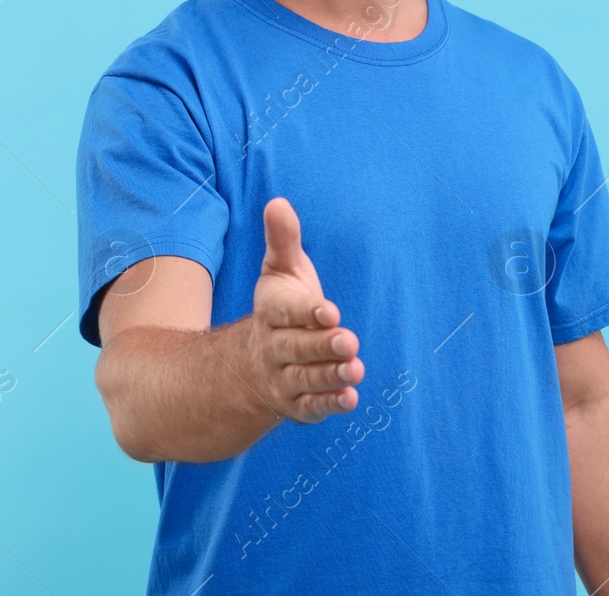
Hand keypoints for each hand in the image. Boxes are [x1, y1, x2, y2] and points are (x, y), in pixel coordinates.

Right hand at [248, 197, 363, 422]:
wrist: (252, 363)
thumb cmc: (280, 308)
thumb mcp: (280, 271)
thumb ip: (282, 240)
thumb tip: (277, 202)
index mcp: (272, 313)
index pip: (287, 313)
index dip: (307, 313)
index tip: (330, 311)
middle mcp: (275, 348)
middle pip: (297, 348)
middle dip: (323, 346)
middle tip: (350, 342)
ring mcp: (285, 378)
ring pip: (306, 378)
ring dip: (330, 376)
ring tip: (356, 370)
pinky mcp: (297, 403)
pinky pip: (311, 406)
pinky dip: (328, 404)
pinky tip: (350, 399)